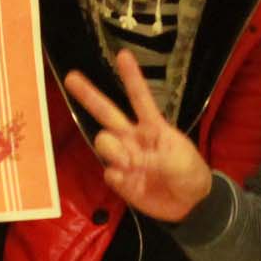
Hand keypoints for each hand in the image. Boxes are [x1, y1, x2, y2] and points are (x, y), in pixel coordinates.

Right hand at [62, 53, 212, 221]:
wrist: (189, 205)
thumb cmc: (189, 174)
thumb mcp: (183, 162)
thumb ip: (160, 159)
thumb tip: (134, 161)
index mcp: (154, 127)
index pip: (140, 98)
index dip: (131, 77)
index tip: (123, 55)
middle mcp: (134, 138)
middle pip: (107, 113)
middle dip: (89, 94)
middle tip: (71, 77)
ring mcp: (125, 158)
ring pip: (104, 142)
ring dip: (112, 149)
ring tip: (130, 163)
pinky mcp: (120, 179)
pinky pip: (108, 172)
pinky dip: (117, 176)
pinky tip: (130, 181)